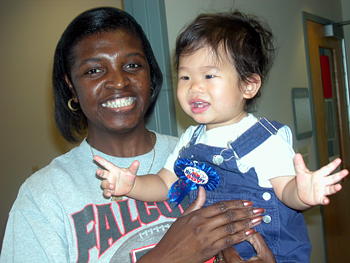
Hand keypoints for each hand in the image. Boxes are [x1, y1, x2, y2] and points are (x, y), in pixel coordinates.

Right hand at [94, 155, 138, 197]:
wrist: (130, 186)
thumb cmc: (129, 176)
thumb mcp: (132, 172)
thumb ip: (133, 167)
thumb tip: (137, 162)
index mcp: (114, 169)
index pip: (106, 164)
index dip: (101, 160)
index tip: (95, 157)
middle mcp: (110, 176)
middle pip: (103, 173)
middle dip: (99, 172)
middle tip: (98, 171)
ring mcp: (109, 183)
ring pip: (104, 183)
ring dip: (107, 185)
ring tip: (112, 186)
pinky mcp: (110, 190)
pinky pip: (106, 191)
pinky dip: (106, 193)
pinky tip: (109, 194)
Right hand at [138, 187, 264, 262]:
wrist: (166, 257)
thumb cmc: (173, 238)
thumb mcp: (182, 217)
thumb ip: (195, 204)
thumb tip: (201, 189)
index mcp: (196, 216)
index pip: (221, 206)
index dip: (236, 203)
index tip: (247, 202)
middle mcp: (203, 225)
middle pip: (229, 216)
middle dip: (246, 211)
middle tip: (258, 209)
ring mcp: (207, 238)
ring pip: (231, 228)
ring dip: (247, 223)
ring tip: (258, 219)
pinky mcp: (210, 250)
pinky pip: (229, 241)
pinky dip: (241, 236)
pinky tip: (250, 232)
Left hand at [294, 153, 347, 204]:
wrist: (300, 193)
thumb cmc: (304, 182)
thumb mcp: (301, 172)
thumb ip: (299, 164)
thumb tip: (297, 154)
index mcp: (319, 175)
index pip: (327, 169)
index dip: (333, 164)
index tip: (339, 160)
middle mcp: (323, 183)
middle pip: (332, 178)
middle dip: (339, 175)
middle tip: (345, 172)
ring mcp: (322, 191)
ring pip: (330, 189)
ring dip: (335, 188)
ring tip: (339, 187)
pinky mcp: (319, 199)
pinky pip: (323, 200)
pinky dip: (325, 200)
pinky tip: (327, 201)